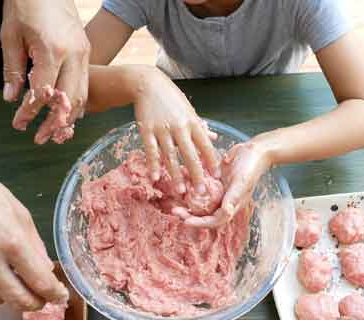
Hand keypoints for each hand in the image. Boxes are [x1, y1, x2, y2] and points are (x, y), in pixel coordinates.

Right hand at [0, 164, 67, 310]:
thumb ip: (35, 246)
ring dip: (6, 293)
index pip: (40, 283)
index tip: (59, 296)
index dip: (55, 294)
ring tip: (5, 272)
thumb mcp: (20, 214)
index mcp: (12, 243)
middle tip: (41, 298)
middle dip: (36, 303)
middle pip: (20, 302)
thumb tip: (46, 271)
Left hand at [1, 0, 89, 143]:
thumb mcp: (11, 36)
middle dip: (54, 123)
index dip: (30, 112)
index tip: (19, 123)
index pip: (43, 93)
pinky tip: (65, 112)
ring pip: (82, 95)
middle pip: (69, 100)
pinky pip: (85, 84)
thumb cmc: (26, 5)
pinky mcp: (87, 51)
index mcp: (53, 51)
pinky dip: (76, 102)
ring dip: (68, 117)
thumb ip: (13, 69)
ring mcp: (84, 53)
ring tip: (54, 132)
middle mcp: (74, 55)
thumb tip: (12, 98)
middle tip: (40, 138)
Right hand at [133, 67, 219, 193]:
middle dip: (196, 174)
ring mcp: (162, 129)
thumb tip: (214, 137)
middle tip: (201, 192)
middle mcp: (179, 127)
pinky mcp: (147, 130)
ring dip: (175, 174)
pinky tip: (155, 177)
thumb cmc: (172, 98)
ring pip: (170, 155)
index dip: (211, 161)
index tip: (217, 176)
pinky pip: (151, 150)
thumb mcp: (189, 110)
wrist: (148, 84)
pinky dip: (153, 164)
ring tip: (180, 191)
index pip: (205, 145)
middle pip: (189, 154)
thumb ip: (200, 126)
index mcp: (192, 122)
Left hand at [173, 141, 271, 226]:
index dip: (199, 223)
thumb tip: (225, 213)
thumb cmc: (251, 168)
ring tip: (175, 194)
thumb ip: (233, 198)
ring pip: (199, 199)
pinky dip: (190, 180)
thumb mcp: (242, 182)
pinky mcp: (214, 179)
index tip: (186, 221)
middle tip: (175, 210)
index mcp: (230, 206)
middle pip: (203, 213)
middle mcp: (223, 200)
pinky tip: (181, 174)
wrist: (255, 150)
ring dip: (186, 198)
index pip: (213, 220)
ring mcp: (217, 190)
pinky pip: (200, 183)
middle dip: (188, 213)